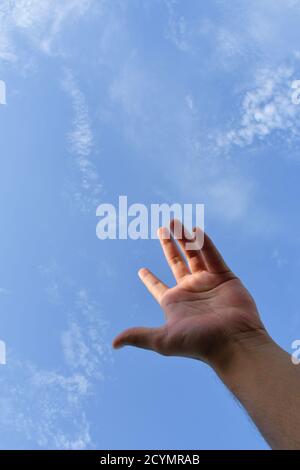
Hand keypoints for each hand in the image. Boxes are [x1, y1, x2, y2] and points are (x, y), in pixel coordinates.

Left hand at [113, 220, 267, 366]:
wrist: (233, 342)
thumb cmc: (198, 342)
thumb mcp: (163, 340)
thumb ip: (139, 335)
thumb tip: (113, 344)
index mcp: (175, 303)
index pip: (158, 287)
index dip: (149, 279)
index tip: (140, 270)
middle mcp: (191, 290)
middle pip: (176, 262)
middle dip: (169, 245)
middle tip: (161, 229)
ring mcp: (208, 283)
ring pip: (194, 254)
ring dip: (185, 238)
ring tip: (175, 221)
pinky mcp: (225, 277)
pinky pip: (213, 256)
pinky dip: (205, 243)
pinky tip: (195, 230)